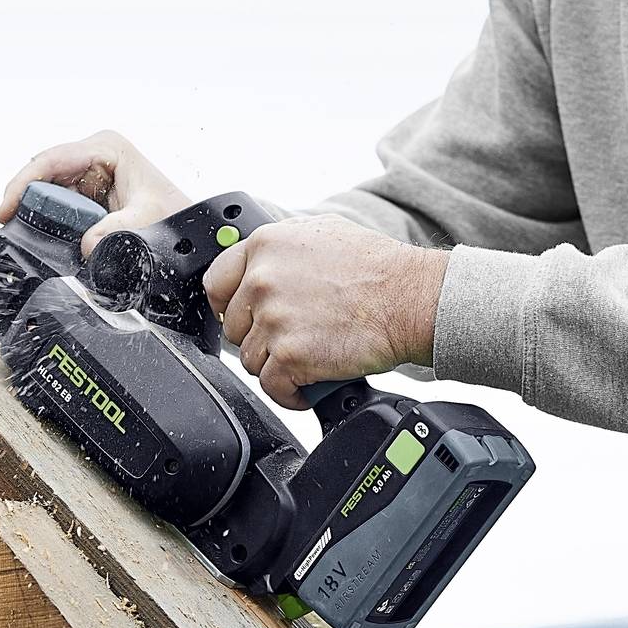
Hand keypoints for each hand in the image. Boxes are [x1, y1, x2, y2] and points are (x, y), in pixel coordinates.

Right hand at [0, 129, 191, 255]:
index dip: (23, 184)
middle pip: (43, 175)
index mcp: (106, 148)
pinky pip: (58, 205)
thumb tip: (88, 244)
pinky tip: (42, 234)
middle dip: (25, 200)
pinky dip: (49, 221)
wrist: (188, 230)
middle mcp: (94, 155)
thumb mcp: (147, 221)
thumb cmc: (174, 214)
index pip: (52, 159)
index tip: (7, 209)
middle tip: (11, 224)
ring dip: (37, 213)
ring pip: (47, 191)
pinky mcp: (87, 194)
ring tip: (25, 232)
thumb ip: (118, 231)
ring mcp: (89, 174)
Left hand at [201, 216, 449, 409]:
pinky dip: (290, 394)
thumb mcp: (322, 233)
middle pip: (235, 327)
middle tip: (291, 339)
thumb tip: (261, 265)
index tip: (242, 317)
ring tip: (307, 360)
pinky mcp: (290, 356)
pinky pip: (272, 387)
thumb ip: (283, 249)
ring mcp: (274, 319)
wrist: (411, 299)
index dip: (228, 305)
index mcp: (266, 246)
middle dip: (261, 338)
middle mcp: (262, 280)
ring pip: (251, 360)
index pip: (217, 282)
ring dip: (277, 366)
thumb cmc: (379, 269)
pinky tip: (309, 385)